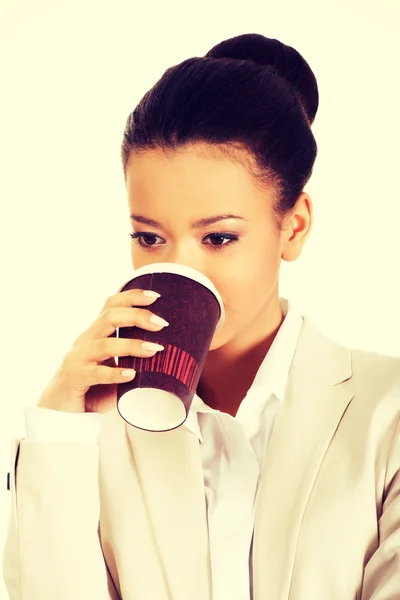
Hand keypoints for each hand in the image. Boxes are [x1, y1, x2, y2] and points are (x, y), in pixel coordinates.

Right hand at [36, 288, 167, 412]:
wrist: (60, 411)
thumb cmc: (94, 388)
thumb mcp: (116, 368)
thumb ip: (135, 361)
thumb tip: (170, 358)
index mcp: (96, 333)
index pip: (111, 305)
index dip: (132, 296)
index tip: (156, 296)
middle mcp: (86, 340)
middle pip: (109, 317)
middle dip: (138, 316)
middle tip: (162, 324)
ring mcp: (78, 358)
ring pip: (105, 345)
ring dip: (132, 346)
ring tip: (155, 349)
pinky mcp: (74, 378)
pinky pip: (96, 373)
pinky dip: (115, 373)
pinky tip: (131, 375)